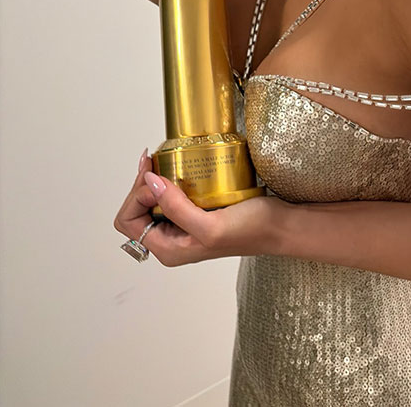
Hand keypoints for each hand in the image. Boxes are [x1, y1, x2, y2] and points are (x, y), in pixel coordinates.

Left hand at [114, 151, 284, 266]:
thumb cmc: (252, 230)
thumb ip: (176, 208)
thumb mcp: (211, 224)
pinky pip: (171, 193)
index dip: (137, 196)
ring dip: (154, 178)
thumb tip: (149, 182)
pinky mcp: (196, 210)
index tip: (159, 177)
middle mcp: (171, 239)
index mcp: (168, 249)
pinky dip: (170, 177)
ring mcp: (183, 224)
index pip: (129, 220)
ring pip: (152, 198)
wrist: (281, 225)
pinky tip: (180, 166)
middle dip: (142, 183)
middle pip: (136, 208)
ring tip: (165, 160)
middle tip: (159, 162)